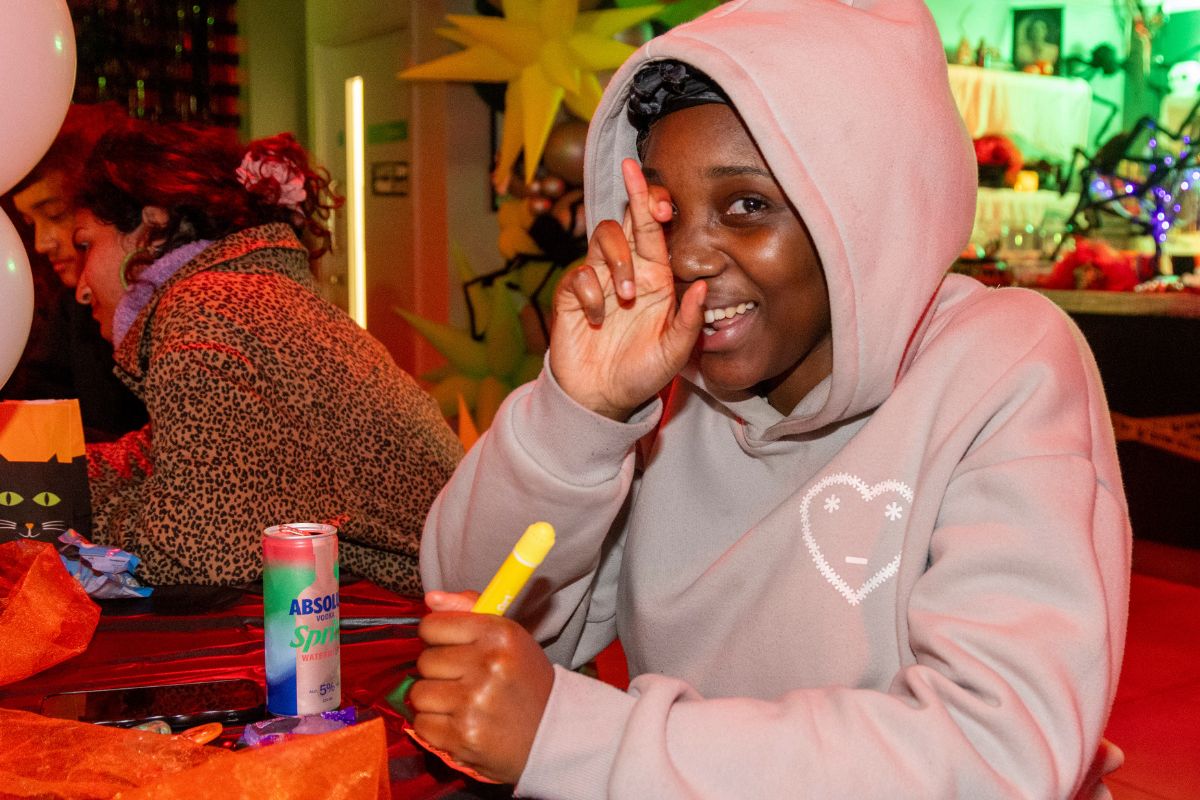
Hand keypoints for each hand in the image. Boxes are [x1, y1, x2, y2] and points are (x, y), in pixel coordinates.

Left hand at [409, 591, 554, 784]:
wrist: (551, 732)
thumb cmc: (523, 679)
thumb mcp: (508, 636)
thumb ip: (469, 610)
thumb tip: (431, 598)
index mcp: (499, 634)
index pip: (432, 626)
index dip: (436, 638)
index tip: (449, 647)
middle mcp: (488, 665)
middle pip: (425, 661)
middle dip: (439, 671)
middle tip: (464, 679)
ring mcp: (474, 703)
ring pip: (419, 693)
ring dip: (434, 700)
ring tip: (461, 703)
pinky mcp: (463, 736)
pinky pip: (421, 724)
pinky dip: (435, 726)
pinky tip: (458, 722)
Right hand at [550, 158, 706, 419]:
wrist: (603, 398)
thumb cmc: (643, 373)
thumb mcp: (675, 352)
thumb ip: (690, 321)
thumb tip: (704, 288)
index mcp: (656, 278)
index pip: (655, 231)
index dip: (653, 203)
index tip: (658, 193)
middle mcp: (628, 271)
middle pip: (627, 220)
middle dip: (633, 194)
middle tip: (634, 177)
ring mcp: (598, 281)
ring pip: (603, 239)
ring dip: (617, 261)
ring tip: (625, 297)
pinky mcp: (572, 295)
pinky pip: (579, 276)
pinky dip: (589, 294)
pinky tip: (595, 320)